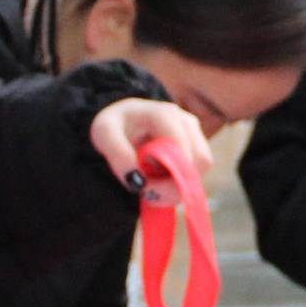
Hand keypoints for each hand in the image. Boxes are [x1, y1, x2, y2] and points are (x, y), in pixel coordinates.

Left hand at [89, 98, 211, 201]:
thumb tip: (138, 181)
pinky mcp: (197, 145)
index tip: (144, 187)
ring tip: (151, 185)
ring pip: (201, 169)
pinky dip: (180, 183)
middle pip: (198, 161)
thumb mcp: (104, 134)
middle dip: (174, 186)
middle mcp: (185, 121)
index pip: (182, 150)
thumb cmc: (114, 125)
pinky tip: (160, 180)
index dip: (169, 176)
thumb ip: (118, 155)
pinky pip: (197, 171)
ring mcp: (195, 133)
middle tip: (147, 192)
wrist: (124, 119)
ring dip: (177, 186)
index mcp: (163, 115)